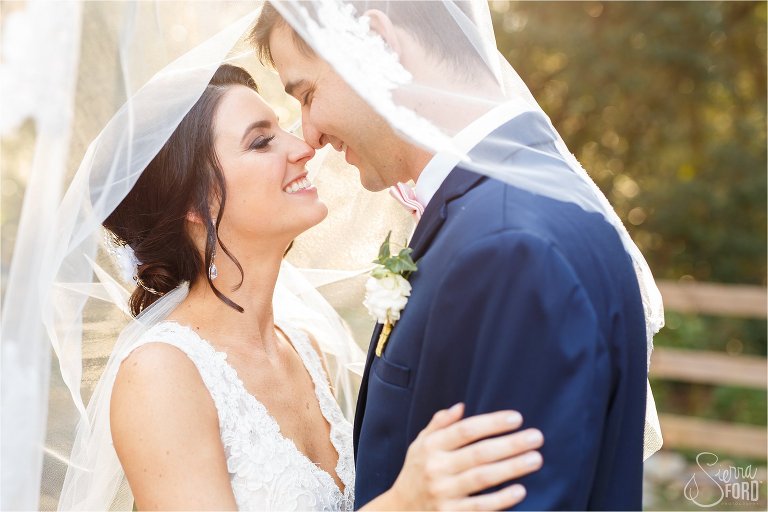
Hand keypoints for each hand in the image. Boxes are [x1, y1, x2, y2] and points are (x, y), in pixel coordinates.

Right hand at [390, 403, 542, 510]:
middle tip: (537, 437)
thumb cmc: (416, 472)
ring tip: (535, 459)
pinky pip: (479, 507)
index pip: (465, 431)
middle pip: (479, 453)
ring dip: (512, 468)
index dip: (492, 423)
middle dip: (510, 444)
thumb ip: (439, 424)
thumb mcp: (420, 444)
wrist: (399, 510)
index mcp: (431, 447)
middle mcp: (436, 468)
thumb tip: (461, 407)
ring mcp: (444, 493)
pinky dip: (501, 500)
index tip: (517, 418)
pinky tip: (520, 490)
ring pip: (482, 478)